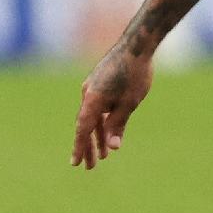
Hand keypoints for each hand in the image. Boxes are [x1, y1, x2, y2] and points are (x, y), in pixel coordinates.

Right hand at [70, 41, 152, 168]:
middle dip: (88, 147)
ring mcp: (92, 87)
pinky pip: (97, 107)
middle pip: (85, 125)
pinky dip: (102, 121)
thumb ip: (118, 125)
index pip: (82, 129)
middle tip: (90, 167)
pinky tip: (108, 132)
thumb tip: (112, 147)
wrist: (137, 45)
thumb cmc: (135, 75)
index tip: (75, 163)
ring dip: (97, 135)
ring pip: (92, 117)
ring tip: (103, 155)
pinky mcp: (99, 83)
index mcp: (92, 100)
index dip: (79, 148)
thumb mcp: (129, 104)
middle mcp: (88, 94)